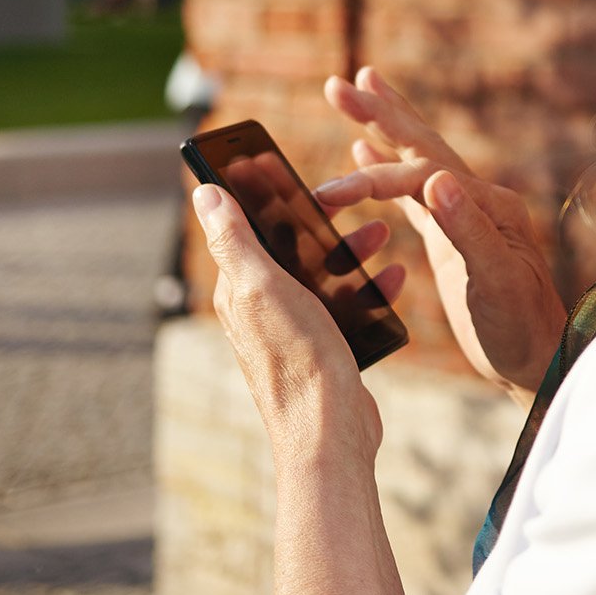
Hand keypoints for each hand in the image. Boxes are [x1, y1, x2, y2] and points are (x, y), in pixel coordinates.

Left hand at [193, 183, 396, 461]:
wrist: (331, 430)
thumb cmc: (295, 358)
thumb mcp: (262, 287)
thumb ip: (234, 240)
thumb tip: (204, 192)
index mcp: (240, 289)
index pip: (245, 228)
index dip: (260, 194)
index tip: (279, 165)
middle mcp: (262, 308)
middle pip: (290, 248)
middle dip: (320, 222)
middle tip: (352, 200)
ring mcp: (294, 329)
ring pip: (322, 274)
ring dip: (351, 251)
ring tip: (383, 235)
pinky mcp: (324, 347)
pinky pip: (346, 305)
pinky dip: (367, 287)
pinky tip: (391, 278)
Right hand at [315, 68, 567, 399]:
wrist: (541, 361)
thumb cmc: (521, 327)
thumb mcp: (497, 282)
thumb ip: (468, 229)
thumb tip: (435, 178)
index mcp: (487, 205)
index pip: (422, 174)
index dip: (376, 178)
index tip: (331, 194)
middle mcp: (476, 200)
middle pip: (421, 146)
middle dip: (381, 113)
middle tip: (340, 83)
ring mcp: (463, 217)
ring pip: (416, 160)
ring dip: (384, 128)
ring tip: (356, 89)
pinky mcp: (450, 238)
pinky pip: (412, 193)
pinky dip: (386, 171)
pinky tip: (364, 150)